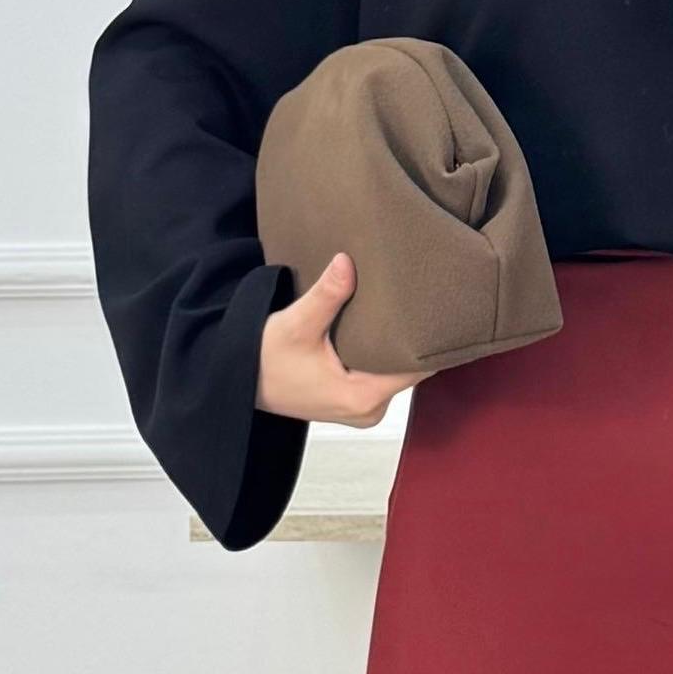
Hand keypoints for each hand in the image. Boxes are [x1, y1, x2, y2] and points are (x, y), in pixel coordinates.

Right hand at [255, 250, 419, 427]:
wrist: (240, 383)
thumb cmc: (265, 362)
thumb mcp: (296, 324)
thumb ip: (326, 295)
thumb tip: (346, 263)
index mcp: (363, 398)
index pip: (417, 368)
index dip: (427, 337)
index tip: (431, 308)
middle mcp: (369, 410)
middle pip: (411, 370)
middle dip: (414, 337)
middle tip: (420, 300)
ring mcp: (363, 409)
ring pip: (397, 371)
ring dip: (397, 344)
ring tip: (404, 311)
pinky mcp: (355, 402)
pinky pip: (383, 375)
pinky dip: (383, 353)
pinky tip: (384, 329)